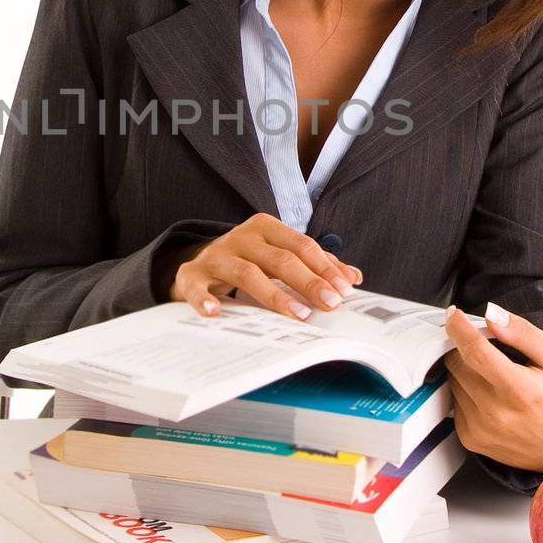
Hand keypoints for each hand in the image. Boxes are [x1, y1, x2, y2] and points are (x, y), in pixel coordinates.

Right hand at [167, 212, 360, 320]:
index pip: (301, 245)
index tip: (345, 290)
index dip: (325, 268)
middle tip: (330, 304)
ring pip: (247, 273)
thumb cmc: (248, 260)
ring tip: (298, 315)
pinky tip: (216, 312)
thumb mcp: (279, 256)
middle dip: (309, 282)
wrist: (197, 263)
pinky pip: (197, 287)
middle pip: (280, 259)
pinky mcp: (191, 275)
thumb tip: (352, 277)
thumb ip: (314, 264)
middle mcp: (240, 237)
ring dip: (274, 296)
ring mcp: (215, 256)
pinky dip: (205, 300)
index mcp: (265, 228)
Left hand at [443, 302, 542, 474]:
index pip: (475, 352)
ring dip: (466, 370)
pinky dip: (466, 392)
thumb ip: (523, 333)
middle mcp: (496, 414)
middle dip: (466, 348)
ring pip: (453, 380)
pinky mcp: (470, 439)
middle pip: (457, 363)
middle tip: (489, 350)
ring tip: (496, 377)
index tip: (454, 314)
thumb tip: (491, 315)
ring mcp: (480, 429)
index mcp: (520, 391)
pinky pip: (454, 402)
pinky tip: (491, 398)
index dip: (459, 328)